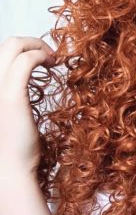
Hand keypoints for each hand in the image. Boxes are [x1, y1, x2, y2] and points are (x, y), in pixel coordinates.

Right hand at [0, 36, 56, 175]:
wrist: (9, 172)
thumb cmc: (12, 149)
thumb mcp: (8, 115)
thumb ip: (11, 95)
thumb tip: (21, 84)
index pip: (1, 54)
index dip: (22, 50)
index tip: (41, 59)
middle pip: (5, 44)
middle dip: (31, 42)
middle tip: (50, 56)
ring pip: (12, 45)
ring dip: (38, 46)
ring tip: (53, 59)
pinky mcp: (10, 96)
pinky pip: (25, 61)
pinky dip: (40, 55)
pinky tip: (51, 64)